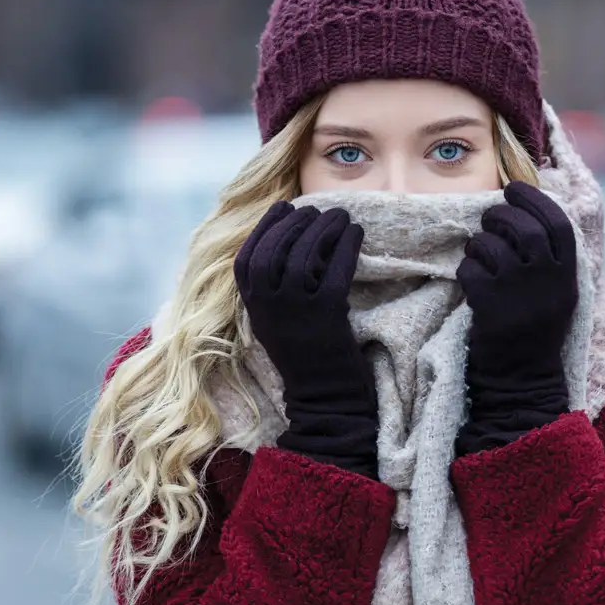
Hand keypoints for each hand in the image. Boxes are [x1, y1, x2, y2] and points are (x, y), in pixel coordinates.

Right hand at [234, 201, 374, 417]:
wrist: (324, 397)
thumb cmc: (305, 356)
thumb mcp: (276, 321)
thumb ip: (273, 290)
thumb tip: (287, 241)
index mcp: (253, 308)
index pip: (247, 258)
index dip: (265, 228)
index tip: (283, 207)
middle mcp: (269, 307)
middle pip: (275, 249)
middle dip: (296, 222)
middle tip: (316, 209)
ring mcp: (296, 310)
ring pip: (304, 255)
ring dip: (323, 228)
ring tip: (341, 216)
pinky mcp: (326, 314)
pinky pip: (335, 269)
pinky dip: (346, 246)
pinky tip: (357, 233)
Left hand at [455, 182, 577, 454]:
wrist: (521, 384)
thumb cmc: (533, 336)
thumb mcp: (555, 297)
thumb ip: (548, 261)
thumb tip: (527, 215)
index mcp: (568, 279)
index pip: (558, 225)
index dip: (535, 200)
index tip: (515, 189)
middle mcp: (548, 283)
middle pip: (525, 229)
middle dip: (502, 216)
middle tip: (489, 219)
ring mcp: (519, 295)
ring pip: (494, 246)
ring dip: (479, 242)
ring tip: (477, 251)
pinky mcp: (491, 309)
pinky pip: (471, 271)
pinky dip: (465, 269)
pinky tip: (469, 279)